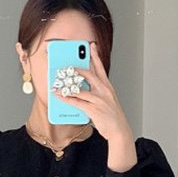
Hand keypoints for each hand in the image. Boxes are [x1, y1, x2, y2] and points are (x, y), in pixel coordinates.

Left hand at [54, 42, 136, 170]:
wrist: (119, 130)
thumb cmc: (112, 116)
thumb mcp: (108, 100)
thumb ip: (98, 91)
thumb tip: (84, 87)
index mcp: (107, 87)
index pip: (100, 68)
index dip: (95, 56)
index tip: (91, 46)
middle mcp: (103, 90)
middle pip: (88, 74)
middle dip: (76, 69)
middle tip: (67, 66)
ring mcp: (98, 99)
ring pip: (80, 88)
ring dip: (67, 86)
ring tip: (58, 83)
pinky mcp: (93, 109)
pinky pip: (77, 102)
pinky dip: (67, 99)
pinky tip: (60, 97)